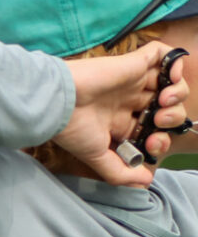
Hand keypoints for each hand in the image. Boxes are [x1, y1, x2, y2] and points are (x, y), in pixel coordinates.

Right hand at [54, 43, 188, 185]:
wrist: (58, 102)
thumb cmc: (71, 129)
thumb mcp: (96, 157)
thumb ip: (120, 172)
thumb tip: (145, 182)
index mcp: (118, 122)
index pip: (150, 129)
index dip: (160, 137)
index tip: (152, 142)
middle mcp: (127, 101)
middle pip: (165, 107)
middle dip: (172, 116)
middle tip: (159, 119)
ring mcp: (132, 80)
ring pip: (169, 82)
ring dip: (177, 92)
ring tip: (163, 99)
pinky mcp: (133, 62)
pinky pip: (164, 54)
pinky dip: (174, 61)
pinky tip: (169, 74)